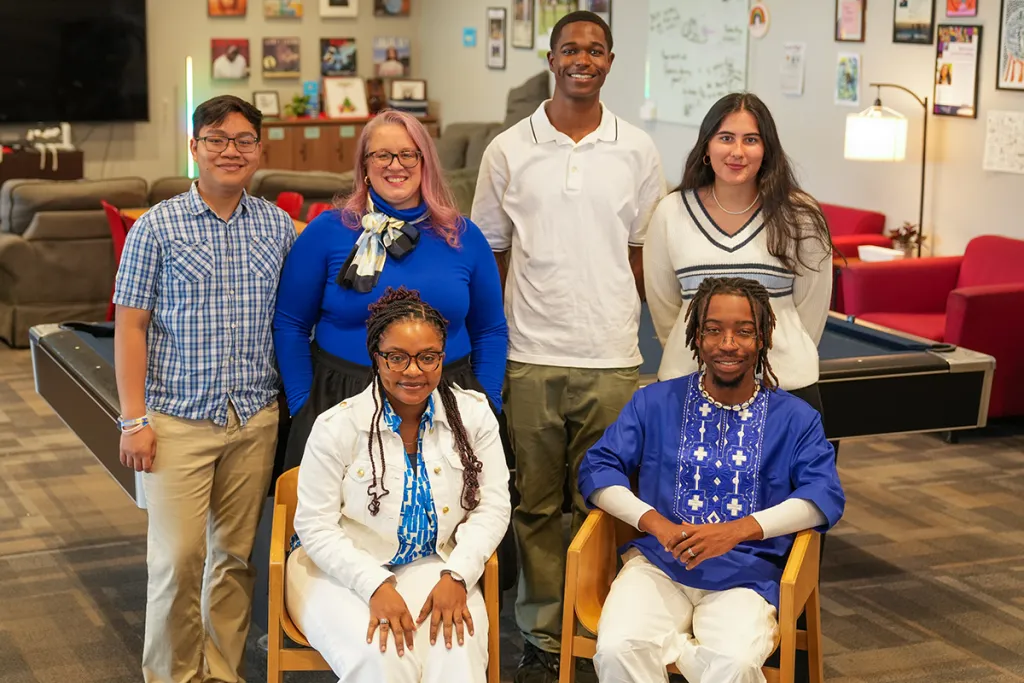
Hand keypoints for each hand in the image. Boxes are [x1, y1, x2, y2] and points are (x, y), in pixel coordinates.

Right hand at [119, 426, 155, 472]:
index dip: (148, 470)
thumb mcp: (154, 441)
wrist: (135, 424)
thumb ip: (153, 452)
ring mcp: (128, 452)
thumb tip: (152, 459)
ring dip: (133, 466)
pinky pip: (122, 460)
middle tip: (143, 466)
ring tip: (136, 463)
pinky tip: (129, 461)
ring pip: (130, 466)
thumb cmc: (145, 431)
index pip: (146, 467)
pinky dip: (126, 463)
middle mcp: (136, 454)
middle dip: (141, 469)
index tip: (149, 469)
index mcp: (145, 452)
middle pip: (137, 468)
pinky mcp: (122, 449)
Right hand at [367, 579, 415, 655]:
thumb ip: (408, 617)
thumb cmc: (393, 597)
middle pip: (397, 630)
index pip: (407, 627)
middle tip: (401, 653)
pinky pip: (371, 625)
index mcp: (402, 612)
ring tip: (383, 650)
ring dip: (384, 640)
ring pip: (384, 629)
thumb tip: (413, 628)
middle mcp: (393, 615)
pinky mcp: (374, 615)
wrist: (380, 588)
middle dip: (399, 643)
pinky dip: (370, 633)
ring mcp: (382, 615)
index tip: (410, 647)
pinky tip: (369, 641)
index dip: (409, 637)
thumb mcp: (404, 605)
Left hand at [417, 573, 473, 648]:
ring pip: (459, 622)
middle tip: (448, 646)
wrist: (453, 578)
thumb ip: (424, 609)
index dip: (433, 633)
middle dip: (448, 636)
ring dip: (460, 633)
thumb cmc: (441, 587)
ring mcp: (457, 608)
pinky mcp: (464, 606)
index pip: (435, 622)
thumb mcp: (430, 597)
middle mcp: (448, 609)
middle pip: (448, 625)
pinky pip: (468, 617)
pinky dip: (470, 624)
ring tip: (460, 642)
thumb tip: (418, 620)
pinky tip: (471, 633)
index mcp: (438, 607)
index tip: (433, 642)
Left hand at [640, 511, 761, 569]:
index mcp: (695, 529)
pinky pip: (697, 560)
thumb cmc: (717, 528)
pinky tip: (688, 567)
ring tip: (682, 561)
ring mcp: (703, 545)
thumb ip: (691, 526)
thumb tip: (682, 524)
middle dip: (675, 552)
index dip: (671, 543)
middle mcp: (697, 537)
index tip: (667, 548)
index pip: (679, 536)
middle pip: (681, 546)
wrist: (731, 532)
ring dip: (682, 559)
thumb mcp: (703, 525)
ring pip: (688, 554)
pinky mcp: (709, 553)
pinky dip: (691, 565)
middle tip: (674, 556)